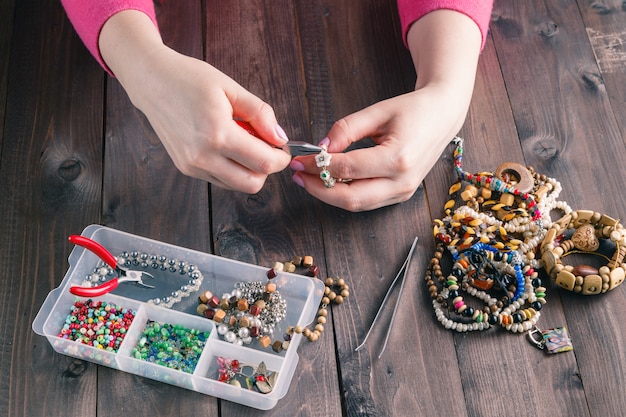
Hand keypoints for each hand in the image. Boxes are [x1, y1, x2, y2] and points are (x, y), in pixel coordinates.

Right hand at [100, 11, 290, 192]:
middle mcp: (202, 156)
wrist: (150, 81)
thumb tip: (280, 138)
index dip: (281, 158)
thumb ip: (260, 114)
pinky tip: (228, 146)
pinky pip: (221, 180)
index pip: (263, 163)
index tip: (283, 148)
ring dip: (249, 170)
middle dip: (267, 168)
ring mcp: (192, 165)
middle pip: (252, 183)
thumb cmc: (189, 79)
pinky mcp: (186, 168)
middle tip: (267, 147)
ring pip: (237, 185)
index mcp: (217, 134)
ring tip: (243, 141)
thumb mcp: (231, 88)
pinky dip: (233, 169)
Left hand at [290, 85, 466, 210]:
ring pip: (357, 205)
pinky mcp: (401, 195)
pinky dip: (344, 194)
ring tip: (307, 179)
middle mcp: (402, 181)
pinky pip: (366, 202)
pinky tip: (329, 181)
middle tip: (297, 175)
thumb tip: (320, 147)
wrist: (443, 116)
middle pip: (350, 198)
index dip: (317, 166)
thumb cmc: (414, 110)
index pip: (347, 168)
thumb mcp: (378, 111)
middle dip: (318, 189)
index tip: (298, 158)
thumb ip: (346, 129)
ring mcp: (403, 192)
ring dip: (328, 195)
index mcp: (398, 158)